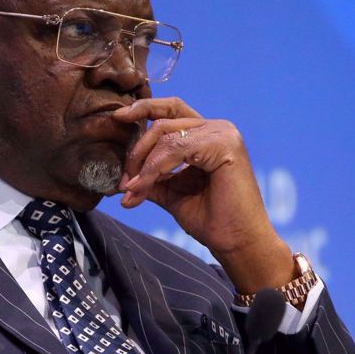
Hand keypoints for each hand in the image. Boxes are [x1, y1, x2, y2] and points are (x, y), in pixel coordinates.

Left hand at [112, 97, 294, 293]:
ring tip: (132, 190)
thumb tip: (121, 180)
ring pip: (166, 136)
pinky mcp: (225, 145)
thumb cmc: (211, 220)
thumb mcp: (171, 193)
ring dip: (143, 165)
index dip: (144, 109)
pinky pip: (176, 149)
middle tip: (124, 182)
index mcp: (207, 134)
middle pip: (163, 123)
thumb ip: (150, 178)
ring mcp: (223, 134)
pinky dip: (154, 168)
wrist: (237, 243)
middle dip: (137, 151)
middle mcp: (217, 128)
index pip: (170, 111)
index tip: (117, 118)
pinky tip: (143, 186)